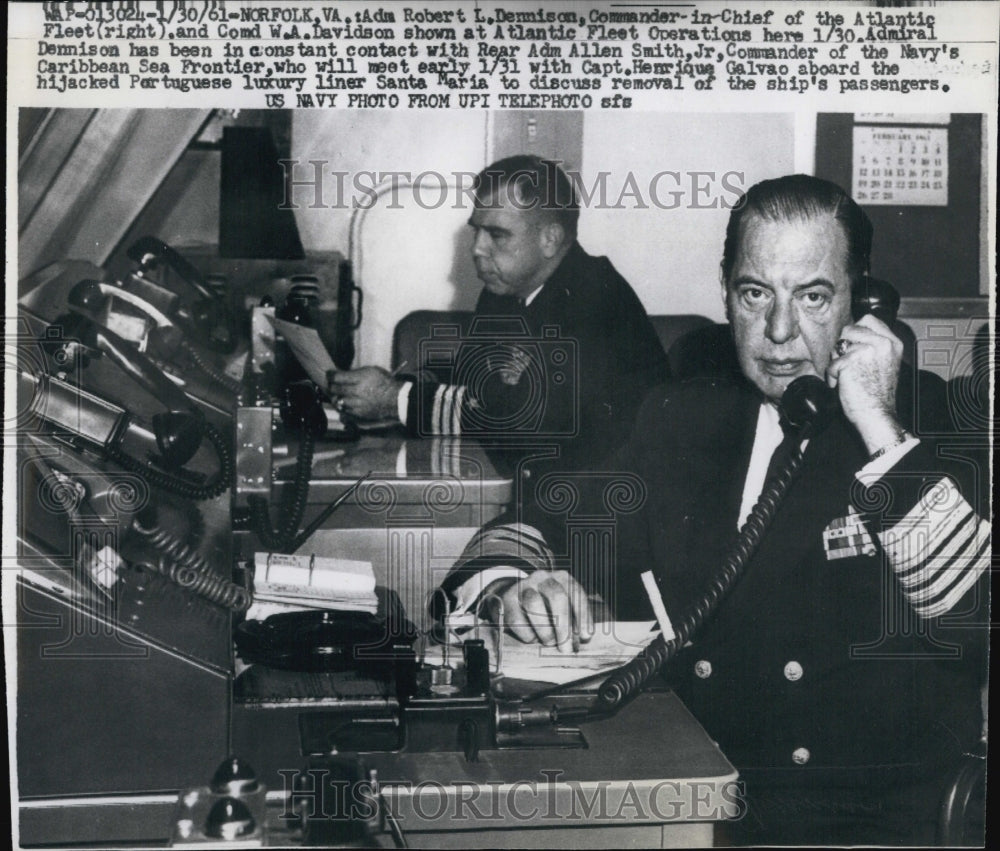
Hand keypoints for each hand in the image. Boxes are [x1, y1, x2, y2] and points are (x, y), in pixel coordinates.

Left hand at [328, 367, 401, 420]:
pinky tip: (347, 402)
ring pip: (338, 401)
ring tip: (339, 394)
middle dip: (332, 386)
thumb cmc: (385, 382)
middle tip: (332, 384)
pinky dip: (344, 406)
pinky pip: (345, 410)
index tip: (329, 374)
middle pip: (335, 389)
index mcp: (360, 378)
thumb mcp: (372, 370)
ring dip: (337, 397)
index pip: (337, 377)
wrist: (396, 399)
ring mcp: (357, 404)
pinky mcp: (359, 413)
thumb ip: (357, 373)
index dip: (330, 375)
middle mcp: (356, 391)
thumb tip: (343, 374)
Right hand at [482, 570, 594, 653]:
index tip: (585, 637)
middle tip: (565, 649)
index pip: (576, 593)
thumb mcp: (561, 608)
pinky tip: (532, 638)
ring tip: (548, 642)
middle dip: (563, 626)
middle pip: (557, 597)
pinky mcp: (507, 599)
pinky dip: (527, 633)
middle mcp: (543, 577)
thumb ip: (572, 619)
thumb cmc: (545, 608)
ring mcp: (523, 586)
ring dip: (544, 629)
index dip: (583, 616)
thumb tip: (580, 640)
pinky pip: (517, 619)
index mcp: (561, 578)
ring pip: (534, 604)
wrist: (513, 599)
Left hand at [825, 314, 904, 453]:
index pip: (869, 319)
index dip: (855, 330)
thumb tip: (850, 333)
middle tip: (847, 363)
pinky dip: (832, 375)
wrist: (877, 414)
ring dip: (836, 361)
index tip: (851, 345)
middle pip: (850, 329)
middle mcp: (883, 343)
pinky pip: (832, 362)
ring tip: (845, 375)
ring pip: (839, 345)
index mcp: (893, 343)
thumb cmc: (877, 394)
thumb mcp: (884, 362)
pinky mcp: (853, 360)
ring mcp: (868, 350)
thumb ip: (873, 345)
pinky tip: (840, 384)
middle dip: (843, 346)